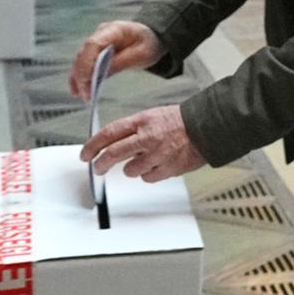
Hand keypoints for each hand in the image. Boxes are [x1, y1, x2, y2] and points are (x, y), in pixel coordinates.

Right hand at [70, 19, 166, 99]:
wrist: (152, 37)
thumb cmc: (149, 43)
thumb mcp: (141, 54)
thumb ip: (121, 62)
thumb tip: (100, 75)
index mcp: (114, 30)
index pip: (93, 44)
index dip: (86, 63)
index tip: (87, 82)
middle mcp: (101, 33)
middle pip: (84, 53)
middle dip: (82, 75)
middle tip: (86, 95)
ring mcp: (97, 41)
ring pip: (80, 59)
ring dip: (79, 77)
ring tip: (83, 96)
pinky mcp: (95, 50)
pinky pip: (84, 63)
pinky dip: (80, 76)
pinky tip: (77, 90)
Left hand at [81, 105, 205, 182]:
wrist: (207, 127)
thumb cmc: (181, 121)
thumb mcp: (152, 116)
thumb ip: (133, 130)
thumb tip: (114, 142)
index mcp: (141, 121)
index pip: (108, 134)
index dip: (92, 146)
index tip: (86, 154)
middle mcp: (147, 138)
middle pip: (112, 154)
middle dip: (101, 164)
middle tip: (98, 168)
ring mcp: (157, 154)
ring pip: (130, 170)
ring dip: (132, 168)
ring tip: (144, 160)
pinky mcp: (167, 168)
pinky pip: (148, 178)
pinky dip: (149, 174)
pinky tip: (158, 164)